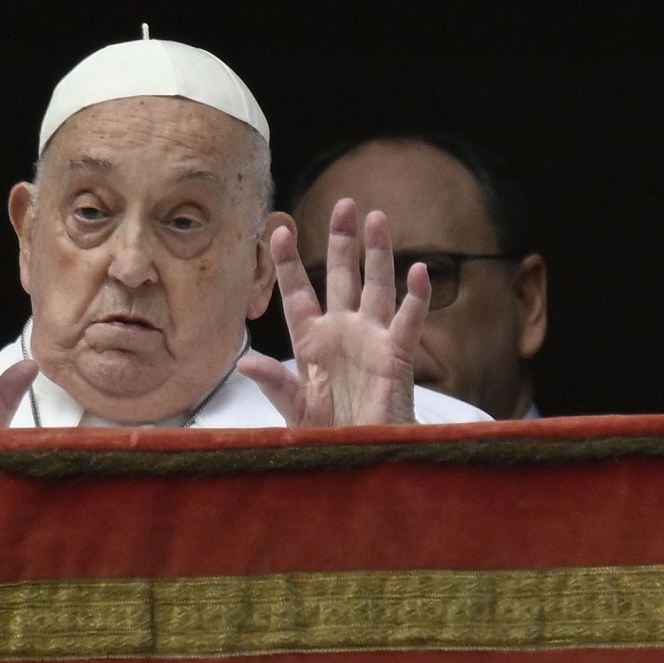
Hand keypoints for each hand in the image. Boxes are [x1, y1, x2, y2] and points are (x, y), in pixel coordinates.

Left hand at [239, 199, 424, 425]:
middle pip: (341, 276)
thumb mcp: (293, 406)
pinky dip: (416, 298)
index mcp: (310, 340)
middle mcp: (341, 331)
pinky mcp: (397, 356)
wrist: (360, 457)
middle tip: (344, 204)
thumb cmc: (326, 433)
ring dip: (378, 254)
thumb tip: (244, 361)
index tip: (277, 231)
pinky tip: (419, 271)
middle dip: (341, 241)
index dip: (288, 263)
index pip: (297, 292)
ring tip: (377, 218)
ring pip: (376, 287)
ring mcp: (371, 340)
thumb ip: (273, 382)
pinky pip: (409, 322)